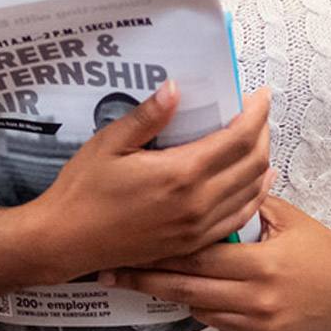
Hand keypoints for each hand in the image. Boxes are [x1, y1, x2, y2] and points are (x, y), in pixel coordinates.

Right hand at [32, 82, 273, 280]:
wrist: (66, 241)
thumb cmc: (84, 191)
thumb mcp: (110, 142)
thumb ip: (148, 115)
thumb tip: (175, 87)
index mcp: (180, 174)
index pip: (238, 138)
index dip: (256, 113)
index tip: (261, 95)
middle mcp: (197, 204)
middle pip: (253, 163)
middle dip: (263, 132)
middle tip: (259, 111)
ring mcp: (198, 228)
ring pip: (252, 191)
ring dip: (263, 161)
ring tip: (259, 137)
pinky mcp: (193, 243)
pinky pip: (239, 218)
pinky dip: (255, 195)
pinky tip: (257, 182)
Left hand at [99, 195, 330, 330]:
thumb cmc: (319, 246)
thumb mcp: (282, 215)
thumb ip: (243, 203)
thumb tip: (208, 175)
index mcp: (260, 265)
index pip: (196, 258)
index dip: (160, 252)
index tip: (130, 245)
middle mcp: (257, 301)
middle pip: (187, 290)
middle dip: (148, 280)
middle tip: (115, 271)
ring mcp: (259, 329)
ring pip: (200, 310)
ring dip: (175, 294)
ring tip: (144, 278)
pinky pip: (220, 327)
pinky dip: (205, 308)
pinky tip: (192, 292)